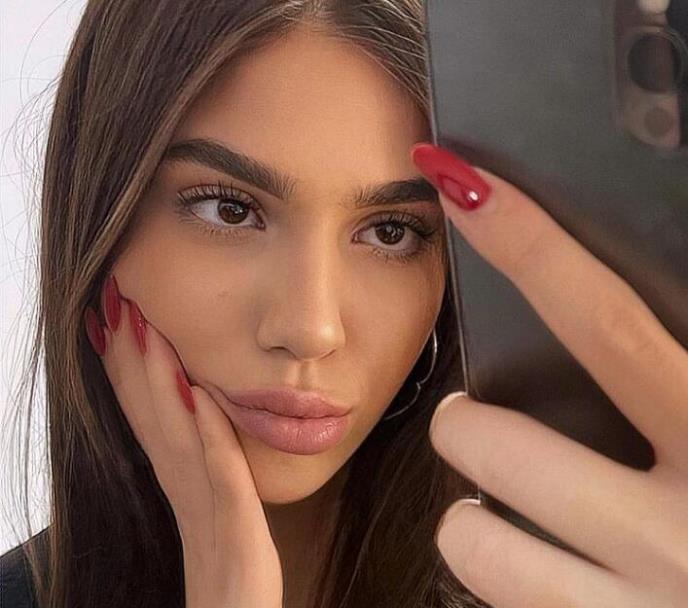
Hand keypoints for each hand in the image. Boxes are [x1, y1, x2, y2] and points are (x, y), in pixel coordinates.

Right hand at [84, 278, 283, 607]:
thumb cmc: (226, 553)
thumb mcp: (208, 495)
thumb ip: (199, 452)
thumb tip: (195, 406)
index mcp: (176, 471)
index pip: (143, 407)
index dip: (126, 362)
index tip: (113, 314)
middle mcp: (180, 479)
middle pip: (148, 407)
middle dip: (131, 353)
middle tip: (114, 299)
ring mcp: (203, 499)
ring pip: (175, 427)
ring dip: (159, 376)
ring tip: (143, 326)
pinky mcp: (233, 522)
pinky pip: (219, 468)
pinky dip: (208, 430)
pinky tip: (199, 394)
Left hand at [412, 143, 687, 607]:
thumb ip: (678, 357)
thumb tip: (633, 303)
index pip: (609, 326)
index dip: (530, 246)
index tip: (462, 183)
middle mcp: (686, 539)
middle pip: (503, 448)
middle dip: (464, 423)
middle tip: (472, 418)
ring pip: (478, 544)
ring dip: (471, 516)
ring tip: (499, 507)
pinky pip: (500, 603)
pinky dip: (501, 576)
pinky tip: (545, 570)